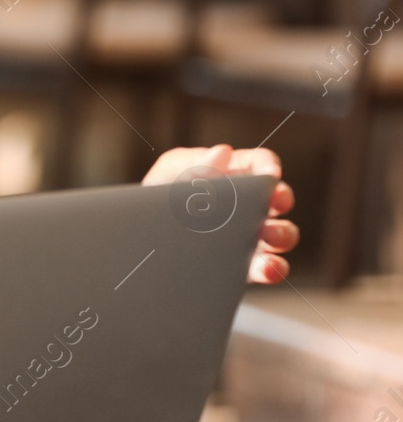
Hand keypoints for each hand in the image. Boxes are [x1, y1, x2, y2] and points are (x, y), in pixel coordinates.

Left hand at [141, 144, 298, 283]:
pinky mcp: (243, 264)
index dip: (269, 166)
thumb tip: (223, 152)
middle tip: (274, 203)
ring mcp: (247, 234)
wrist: (140, 238)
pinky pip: (268, 267)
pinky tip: (268, 267)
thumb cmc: (154, 199)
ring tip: (268, 236)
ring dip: (281, 234)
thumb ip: (193, 165)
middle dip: (281, 201)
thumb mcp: (167, 177)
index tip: (271, 175)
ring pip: (280, 234)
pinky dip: (274, 268)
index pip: (260, 163)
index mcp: (230, 174)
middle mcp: (246, 204)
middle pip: (278, 199)